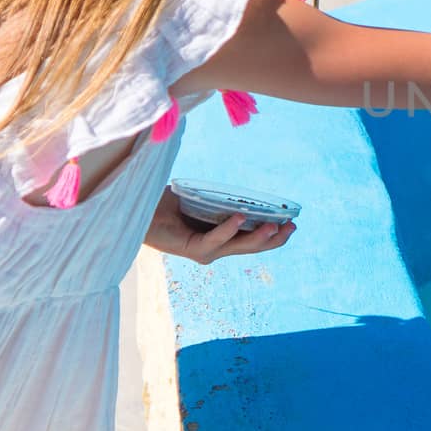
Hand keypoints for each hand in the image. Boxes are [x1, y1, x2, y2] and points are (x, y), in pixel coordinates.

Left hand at [143, 186, 296, 262]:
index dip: (273, 236)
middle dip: (274, 239)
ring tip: (274, 225)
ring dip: (257, 237)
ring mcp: (204, 252)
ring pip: (238, 247)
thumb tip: (237, 179)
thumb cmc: (165, 204)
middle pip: (251, 248)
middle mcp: (214, 249)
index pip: (252, 241)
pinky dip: (228, 229)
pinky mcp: (191, 249)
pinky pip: (214, 240)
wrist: (137, 211)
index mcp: (219, 240)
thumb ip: (217, 196)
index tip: (292, 224)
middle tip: (292, 227)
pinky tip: (239, 217)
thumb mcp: (199, 199)